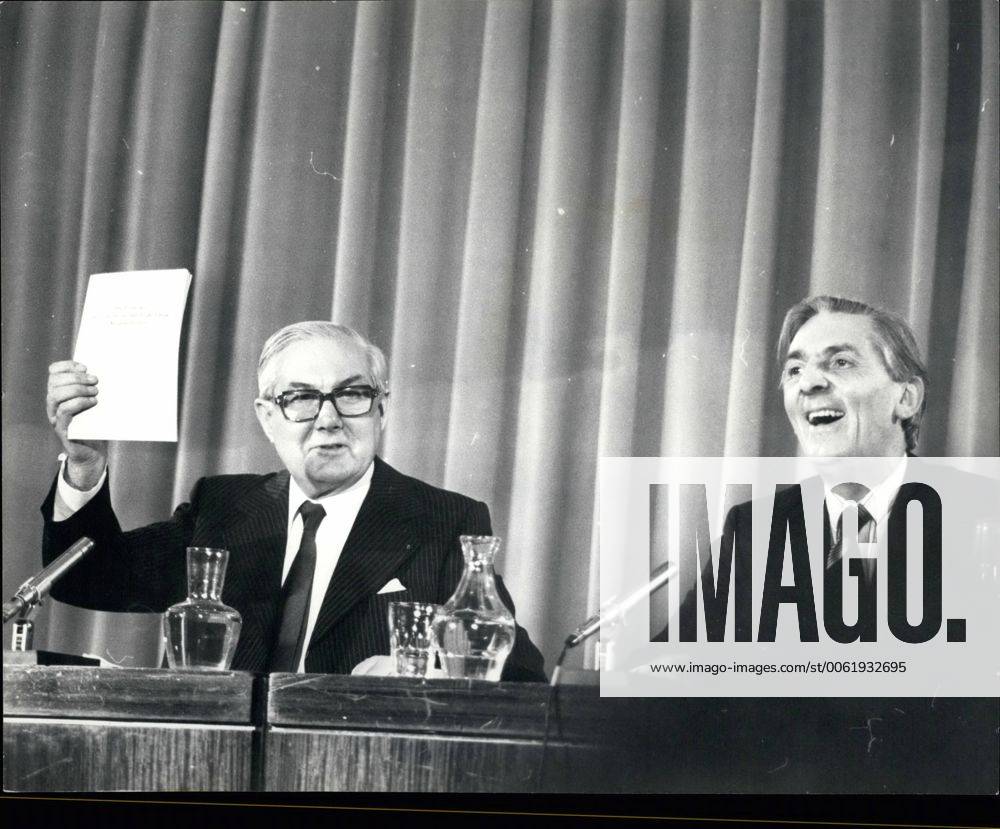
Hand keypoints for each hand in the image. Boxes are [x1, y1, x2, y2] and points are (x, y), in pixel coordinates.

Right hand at [46, 360, 107, 489]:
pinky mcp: (62, 429)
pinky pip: (64, 411)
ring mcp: (55, 416)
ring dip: (77, 389)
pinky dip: (79, 403)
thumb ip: (93, 387)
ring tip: (95, 392)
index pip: (53, 371)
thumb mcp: (95, 401)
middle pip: (54, 381)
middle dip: (76, 378)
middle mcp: (53, 404)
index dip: (67, 366)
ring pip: (56, 395)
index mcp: (60, 393)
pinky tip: (94, 402)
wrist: (94, 451)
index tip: (85, 368)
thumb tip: (106, 372)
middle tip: (95, 381)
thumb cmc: (96, 424)